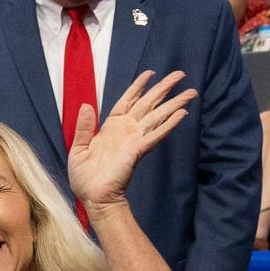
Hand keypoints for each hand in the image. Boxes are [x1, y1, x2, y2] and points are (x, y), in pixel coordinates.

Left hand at [68, 70, 196, 217]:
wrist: (93, 197)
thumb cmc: (84, 177)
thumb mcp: (78, 148)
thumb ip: (84, 127)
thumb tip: (87, 105)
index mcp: (111, 127)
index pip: (128, 100)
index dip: (139, 86)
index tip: (150, 73)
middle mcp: (126, 130)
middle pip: (148, 103)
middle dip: (164, 88)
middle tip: (181, 75)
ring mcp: (133, 139)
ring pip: (157, 116)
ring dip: (174, 103)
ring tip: (191, 92)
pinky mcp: (137, 151)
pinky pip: (155, 135)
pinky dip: (168, 125)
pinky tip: (182, 114)